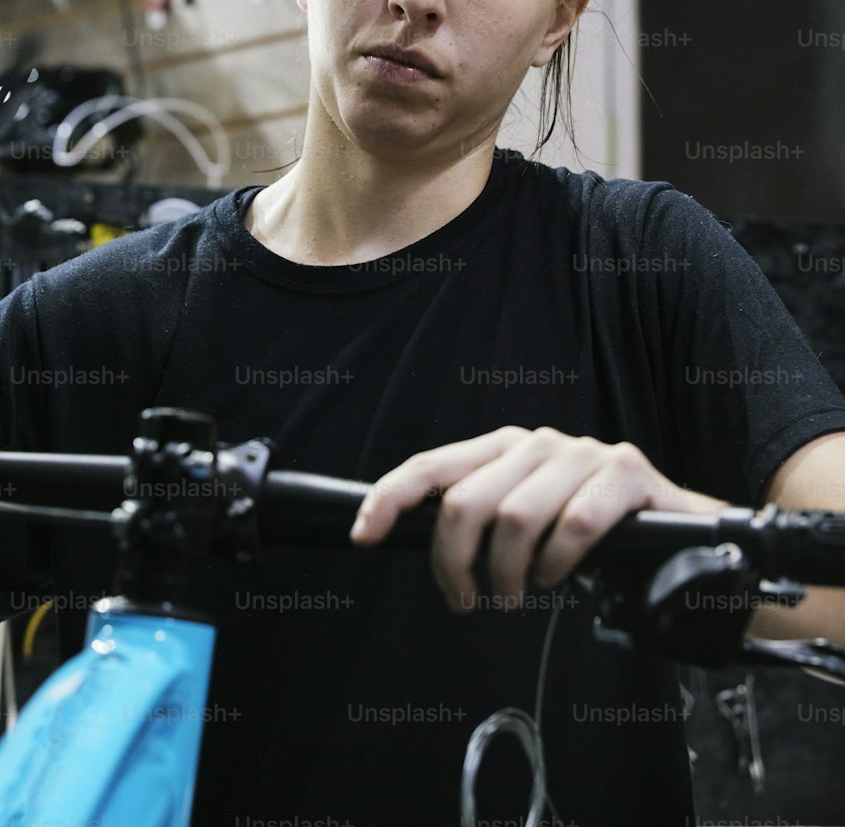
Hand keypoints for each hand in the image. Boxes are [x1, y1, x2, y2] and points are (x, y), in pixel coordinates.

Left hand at [350, 425, 725, 613]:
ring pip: (516, 519)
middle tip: (469, 600)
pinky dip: (560, 564)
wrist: (676, 534)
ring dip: (511, 574)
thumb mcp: (524, 519)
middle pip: (466, 502)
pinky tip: (562, 578)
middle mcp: (536, 442)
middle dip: (455, 563)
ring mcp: (582, 452)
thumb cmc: (588, 534)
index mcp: (503, 448)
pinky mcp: (625, 472)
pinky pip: (574, 525)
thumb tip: (408, 538)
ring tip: (520, 593)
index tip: (364, 535)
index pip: (432, 466)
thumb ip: (477, 519)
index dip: (390, 498)